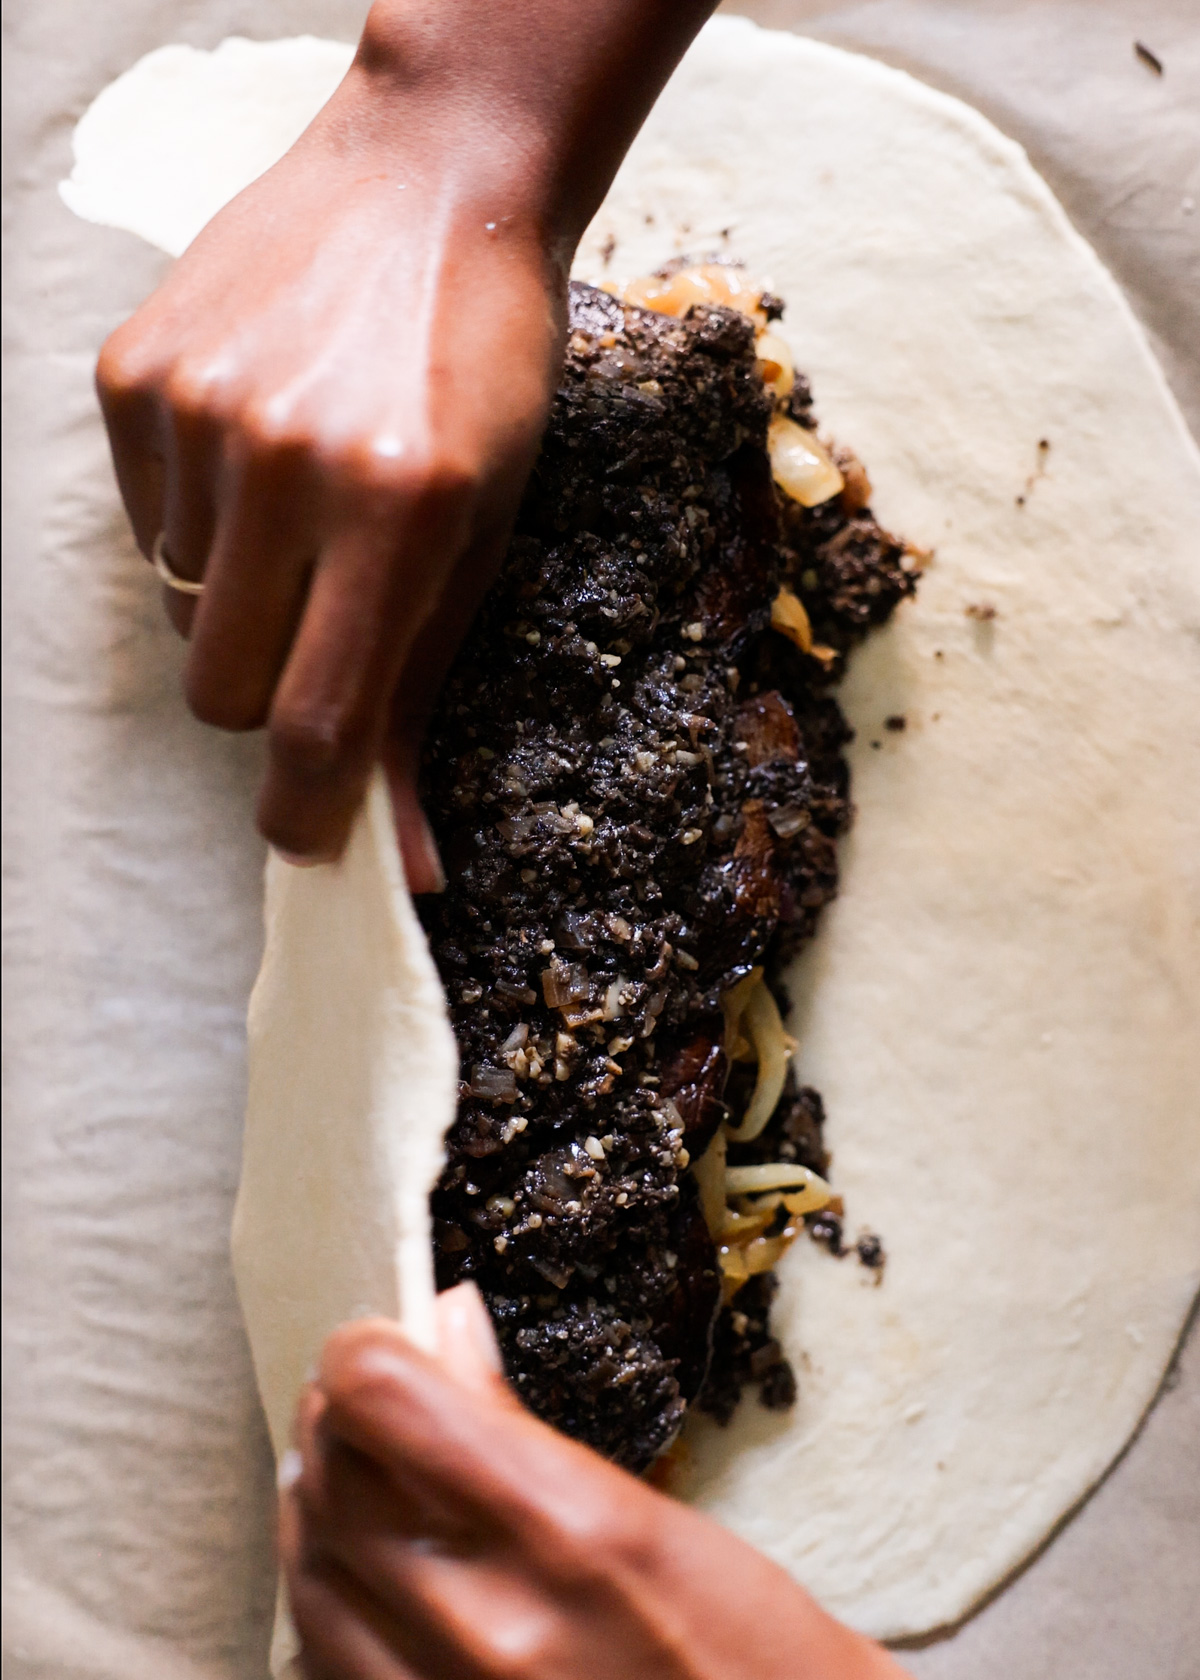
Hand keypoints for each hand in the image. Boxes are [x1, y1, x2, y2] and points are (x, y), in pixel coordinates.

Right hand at [96, 56, 562, 878]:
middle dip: (265, 691)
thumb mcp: (481, 537)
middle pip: (219, 690)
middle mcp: (287, 462)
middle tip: (319, 618)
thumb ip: (422, 697)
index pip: (316, 724)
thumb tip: (408, 867)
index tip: (304, 839)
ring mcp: (199, 410)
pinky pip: (143, 525)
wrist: (427, 189)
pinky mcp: (136, 373)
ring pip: (179, 611)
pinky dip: (195, 519)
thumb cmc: (483, 376)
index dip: (305, 812)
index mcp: (401, 511)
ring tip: (302, 497)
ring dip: (234, 592)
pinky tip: (257, 444)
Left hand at [280, 1286, 909, 1679]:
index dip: (366, 1351)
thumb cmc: (744, 1652)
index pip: (386, 1400)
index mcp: (564, 1528)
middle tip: (362, 1395)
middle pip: (331, 1479)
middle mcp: (487, 1621)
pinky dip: (327, 1602)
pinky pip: (322, 1664)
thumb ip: (518, 1425)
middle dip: (336, 1417)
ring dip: (315, 1504)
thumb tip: (443, 1325)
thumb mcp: (650, 1515)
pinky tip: (359, 1574)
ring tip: (347, 1472)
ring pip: (308, 1574)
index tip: (378, 1340)